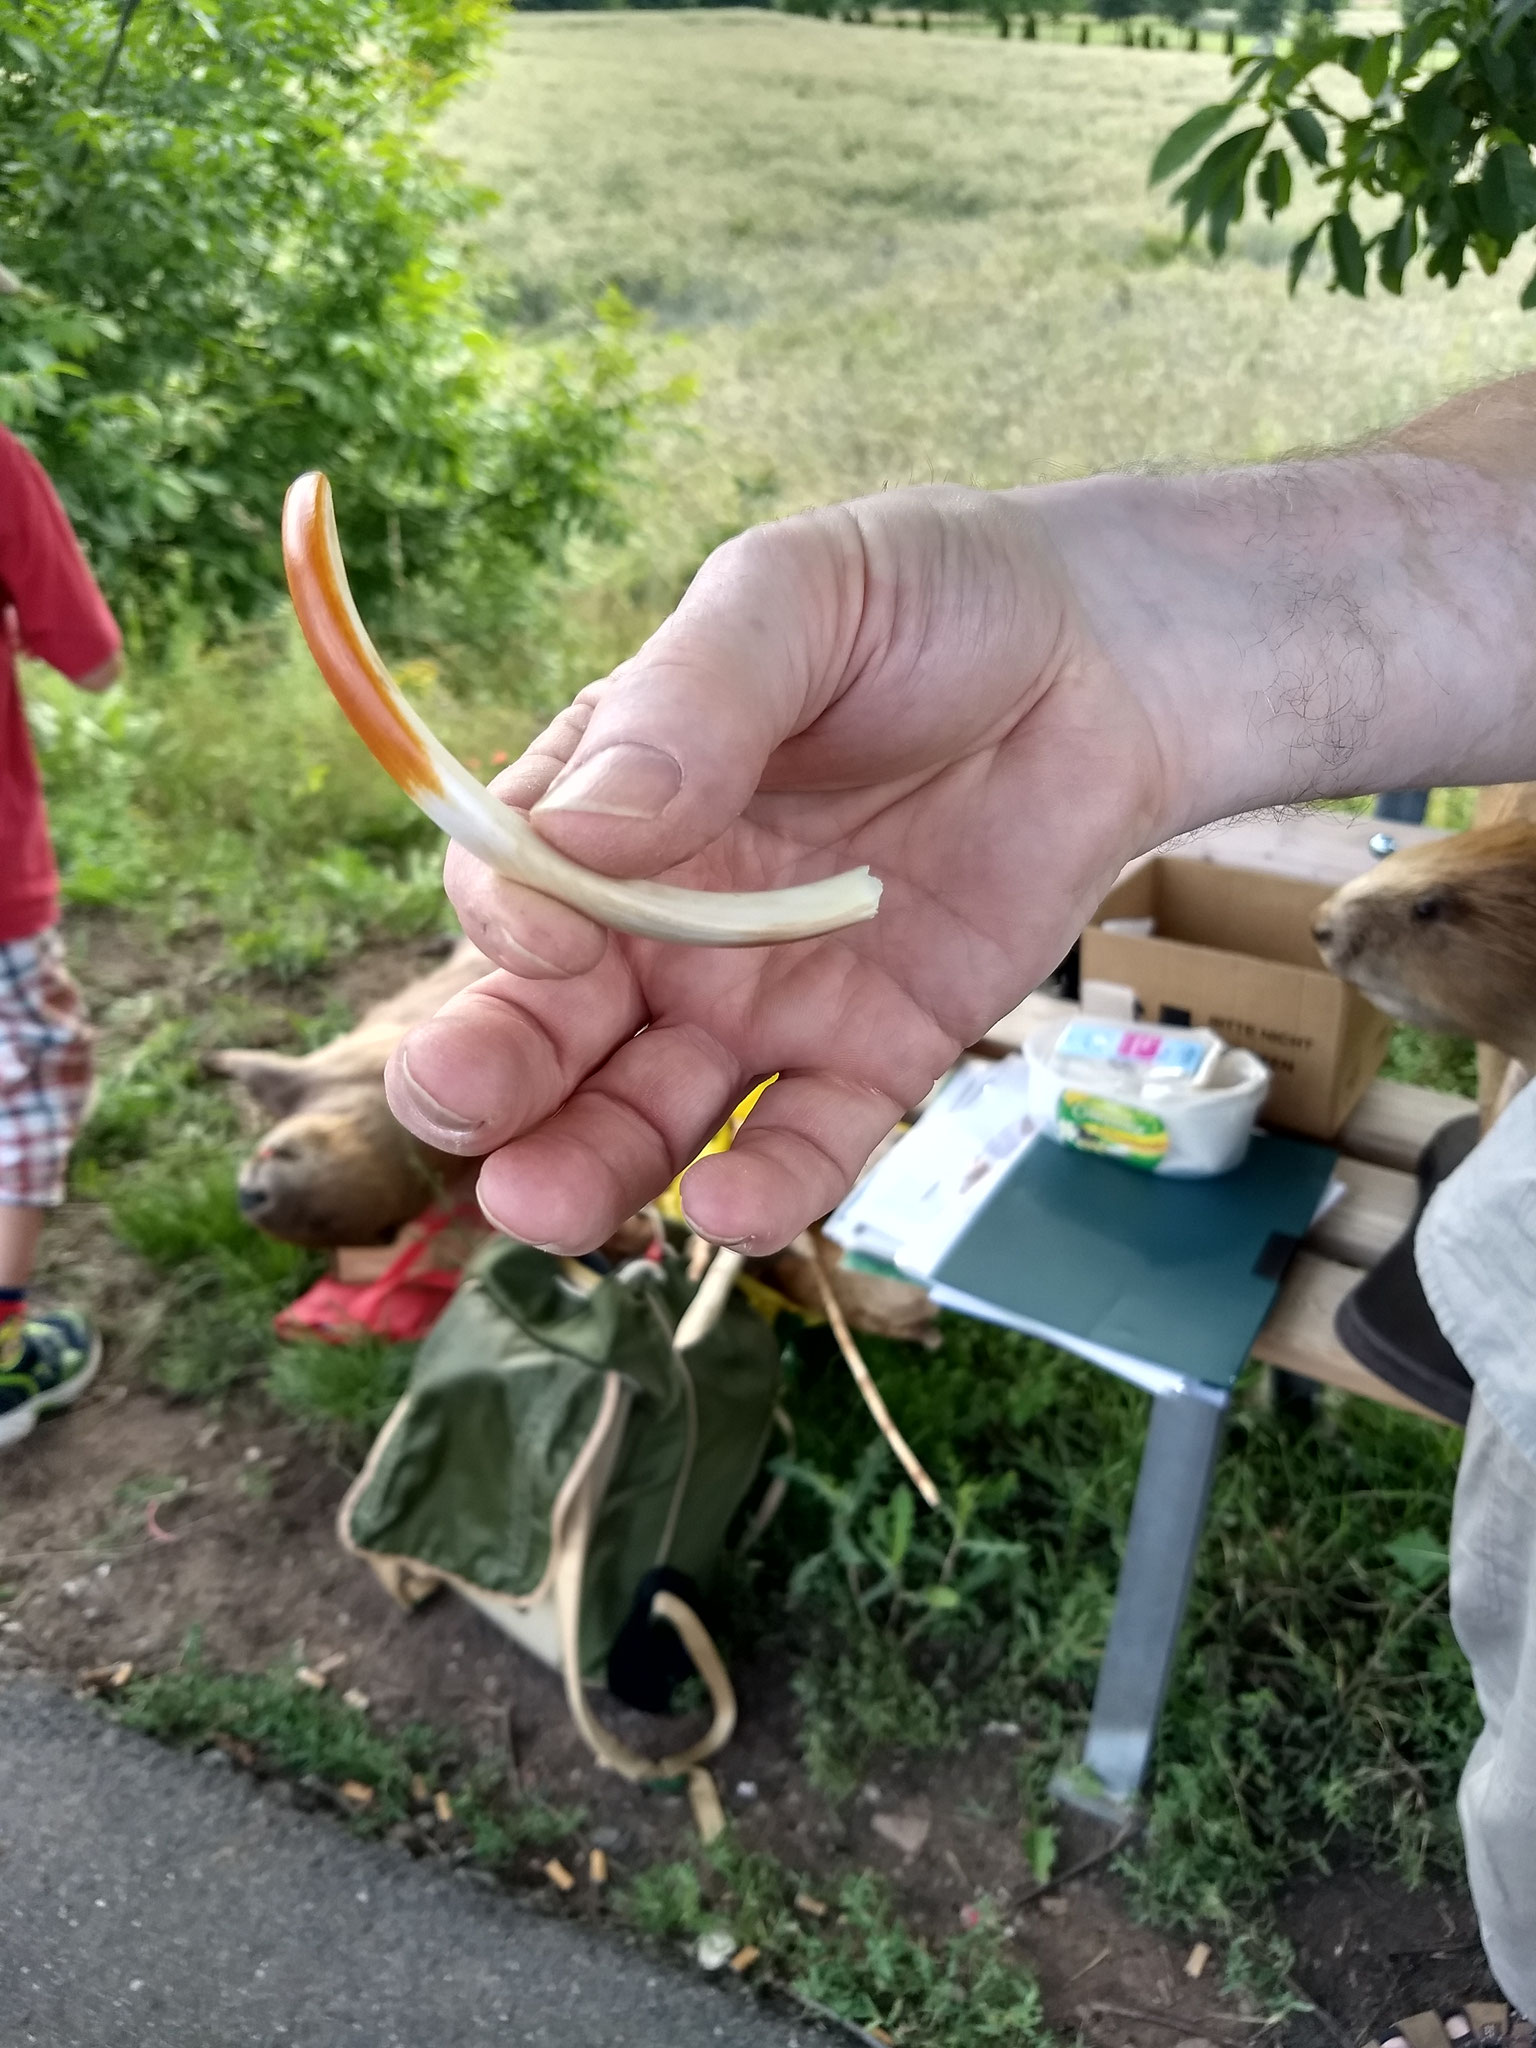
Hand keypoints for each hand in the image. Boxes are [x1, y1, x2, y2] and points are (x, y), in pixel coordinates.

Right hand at [386, 485, 1172, 1254]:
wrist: (1107, 662)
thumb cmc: (928, 602)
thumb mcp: (798, 601)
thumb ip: (691, 703)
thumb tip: (575, 833)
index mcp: (612, 801)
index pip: (516, 880)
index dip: (511, 917)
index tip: (550, 932)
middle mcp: (664, 920)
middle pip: (551, 1022)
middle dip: (492, 1075)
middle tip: (456, 1112)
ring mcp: (764, 999)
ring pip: (651, 1108)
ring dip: (593, 1162)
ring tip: (548, 1206)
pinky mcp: (871, 1055)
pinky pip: (805, 1138)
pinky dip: (769, 1183)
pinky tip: (733, 1206)